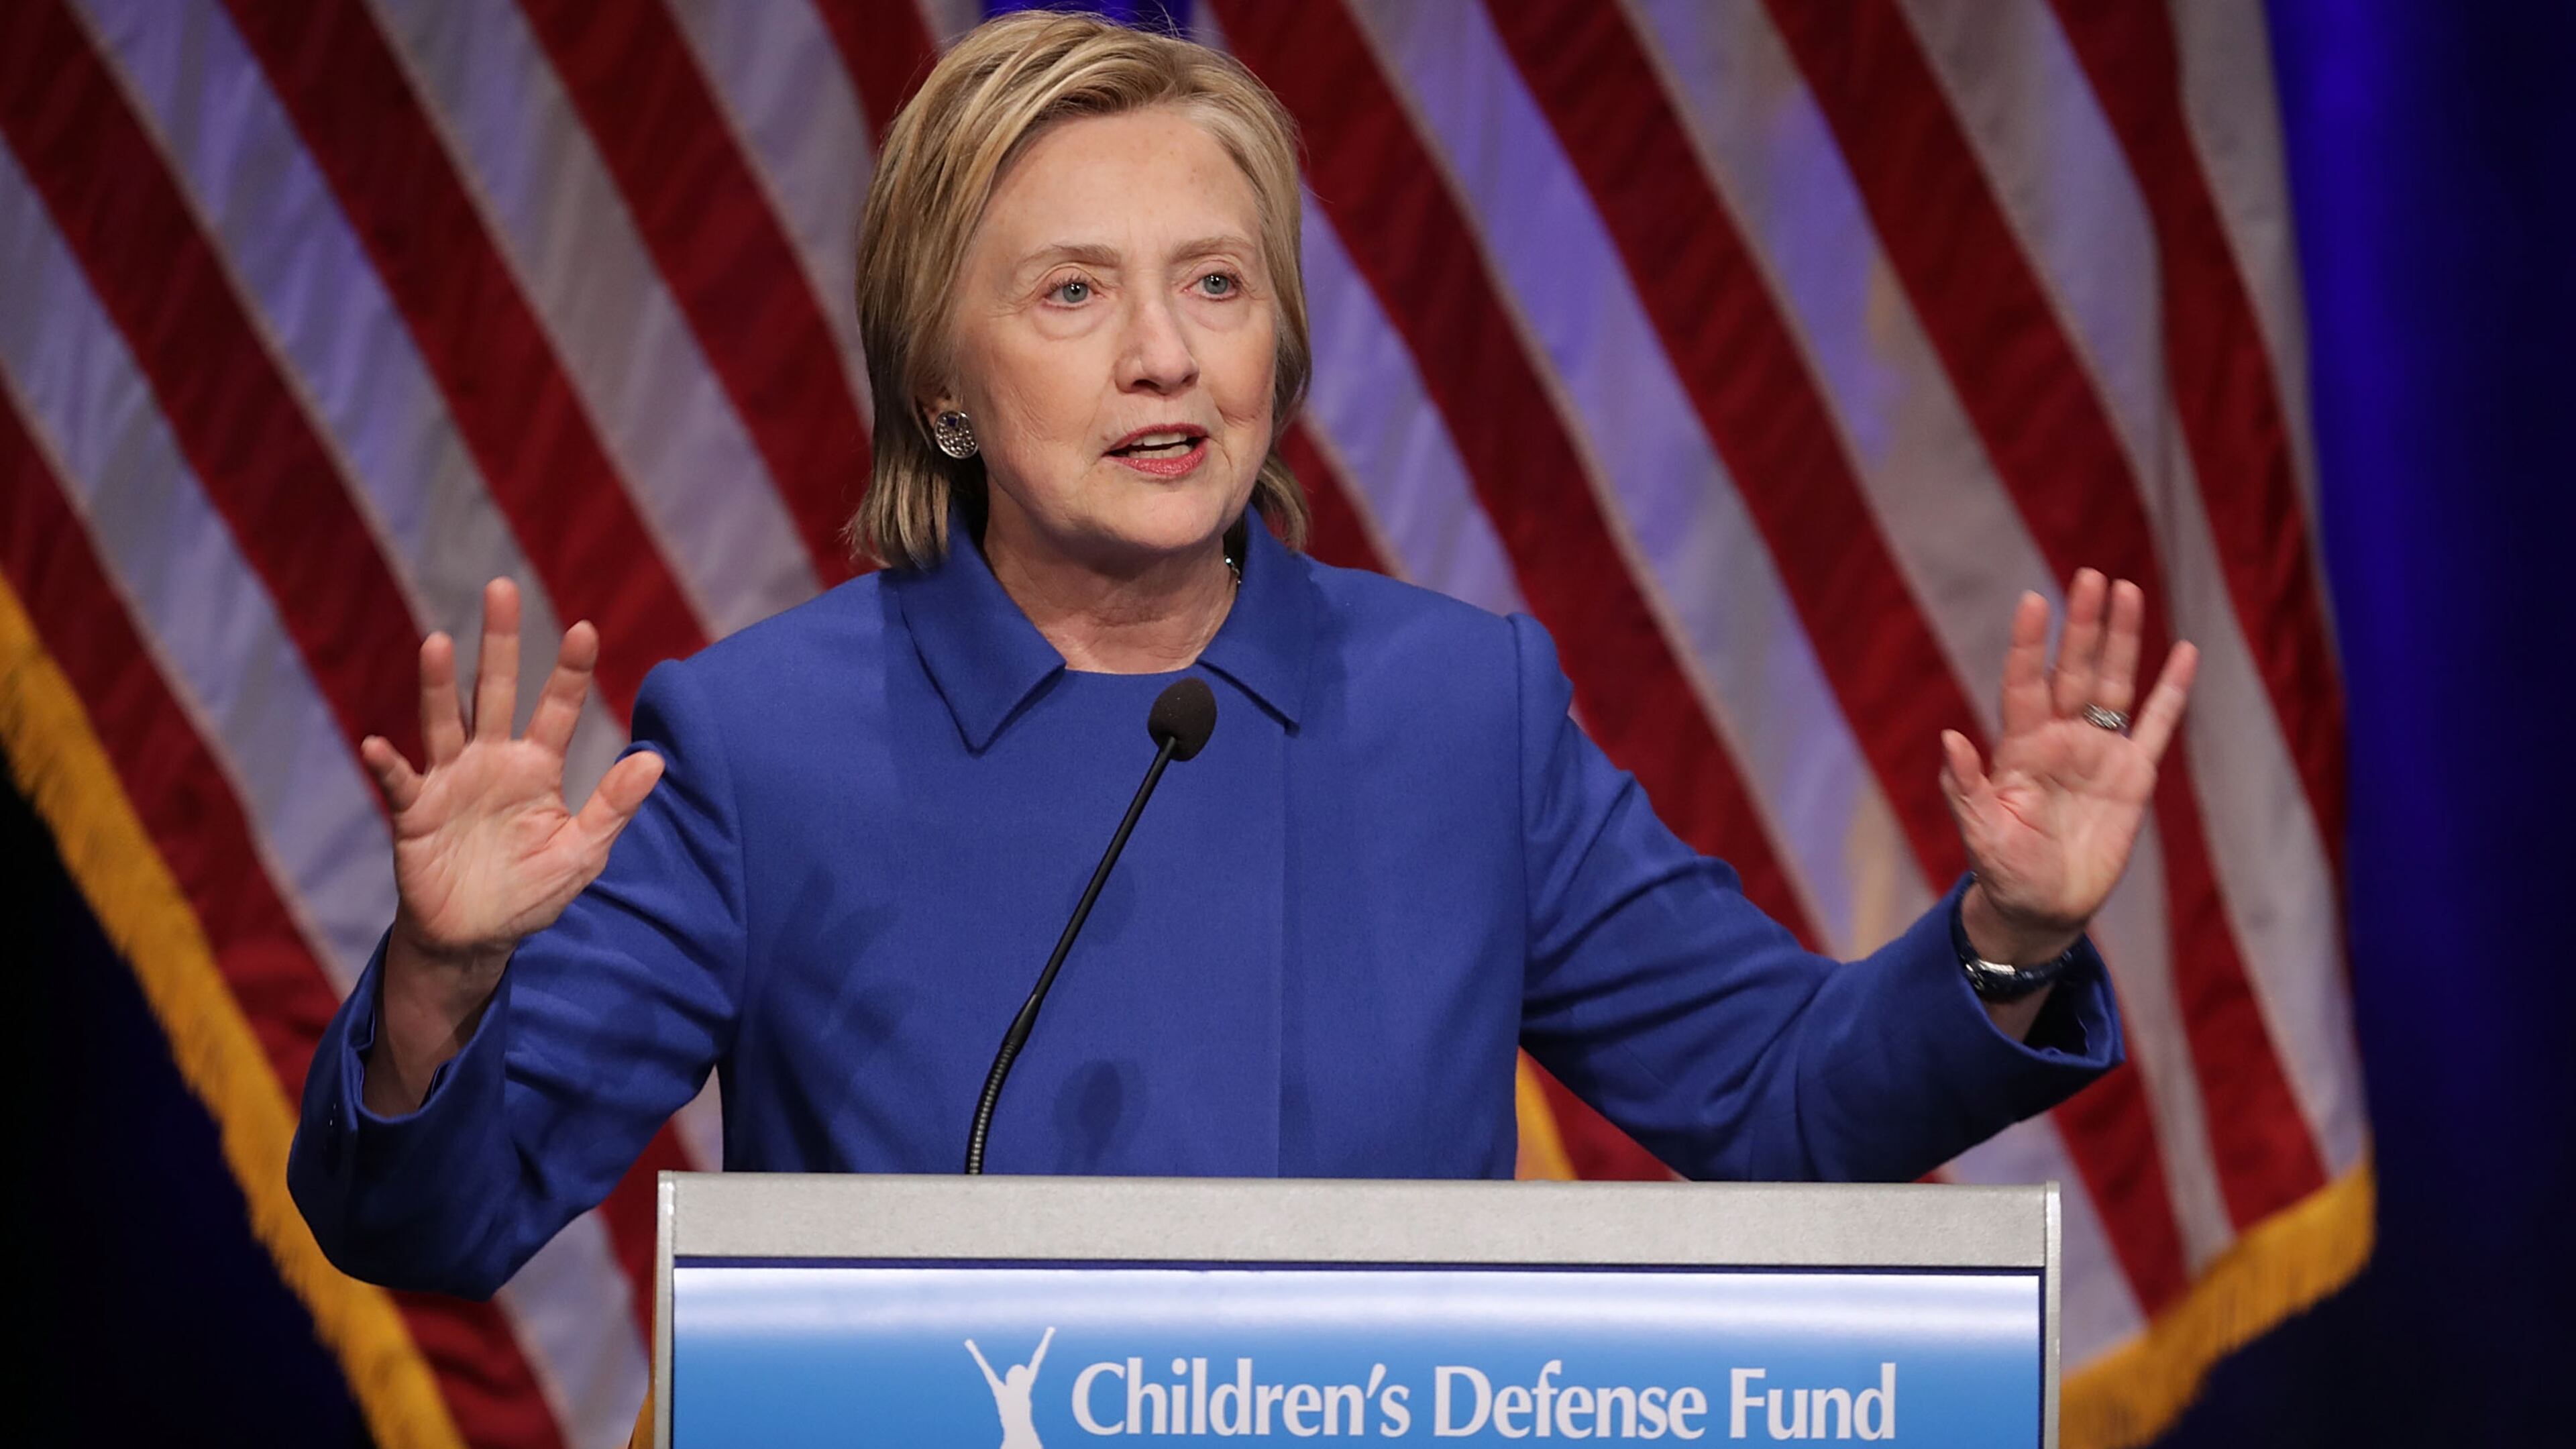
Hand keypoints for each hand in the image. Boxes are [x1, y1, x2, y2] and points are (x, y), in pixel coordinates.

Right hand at [354, 579, 663, 1110]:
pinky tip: (375, 744)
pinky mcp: (415, 814)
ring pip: (444, 722)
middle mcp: (492, 760)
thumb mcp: (583, 851)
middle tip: (502, 588)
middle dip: (500, 642)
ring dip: (439, 685)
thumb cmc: (531, 889)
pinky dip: (387, 765)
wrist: (476, 936)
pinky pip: (400, 784)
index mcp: (537, 766)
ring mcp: (450, 781)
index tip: (586, 628)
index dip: (572, 671)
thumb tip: (656, 759)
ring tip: (437, 642)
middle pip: (496, 690)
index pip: (559, 708)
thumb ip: (613, 806)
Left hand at [1937, 569, 2198, 962]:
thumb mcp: (1981, 833)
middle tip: (2090, 576)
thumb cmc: (2004, 871)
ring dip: (2122, 640)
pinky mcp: (2133, 776)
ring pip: (2115, 684)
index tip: (2033, 600)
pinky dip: (2171, 691)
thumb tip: (1948, 739)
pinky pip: (2156, 725)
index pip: (2025, 684)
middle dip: (2082, 625)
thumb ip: (1966, 787)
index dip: (2028, 644)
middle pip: (2074, 670)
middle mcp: (2061, 739)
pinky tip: (2185, 652)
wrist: (2044, 908)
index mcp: (2021, 748)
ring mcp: (2099, 753)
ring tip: (2127, 590)